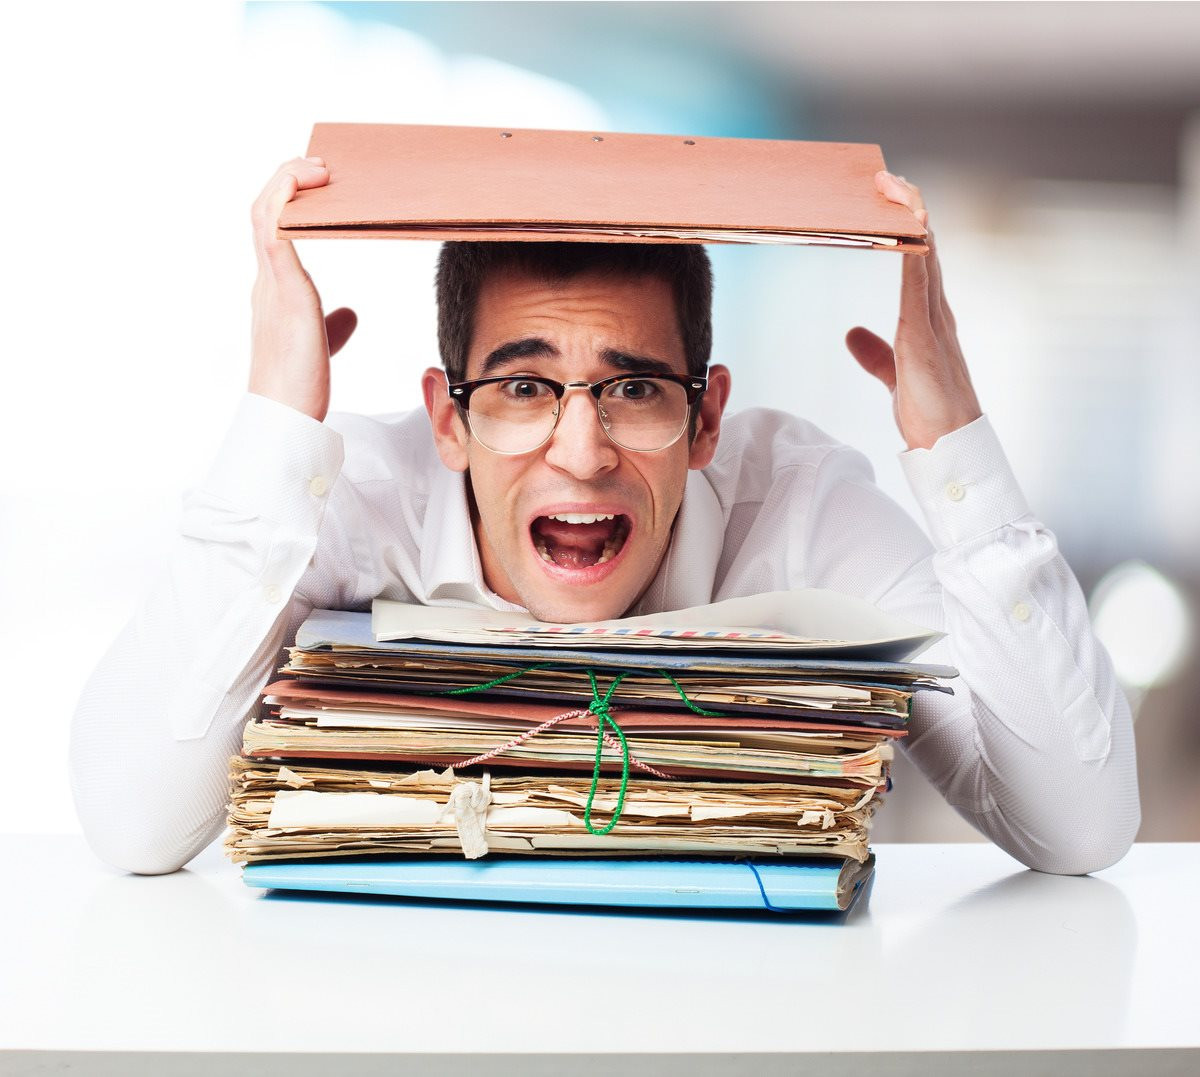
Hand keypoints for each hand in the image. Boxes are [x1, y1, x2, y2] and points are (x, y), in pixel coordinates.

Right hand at [248, 157, 357, 420]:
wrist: (286, 416)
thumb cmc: (300, 387)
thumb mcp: (320, 345)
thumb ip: (331, 326)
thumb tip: (348, 315)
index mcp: (274, 290)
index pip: (271, 229)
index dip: (287, 200)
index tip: (315, 186)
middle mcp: (266, 281)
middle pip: (263, 211)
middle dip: (287, 180)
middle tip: (321, 168)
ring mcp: (272, 284)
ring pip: (264, 213)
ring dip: (288, 181)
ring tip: (319, 169)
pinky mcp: (285, 292)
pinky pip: (275, 232)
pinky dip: (286, 202)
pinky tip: (308, 187)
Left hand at [845, 171, 981, 450]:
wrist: (948, 445)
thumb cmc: (929, 412)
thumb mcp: (893, 374)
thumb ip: (875, 353)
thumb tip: (853, 333)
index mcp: (928, 317)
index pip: (919, 259)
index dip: (906, 226)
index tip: (887, 199)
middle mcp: (936, 311)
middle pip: (925, 245)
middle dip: (908, 208)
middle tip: (886, 178)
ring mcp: (934, 320)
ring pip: (927, 255)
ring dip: (911, 219)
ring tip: (894, 185)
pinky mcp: (923, 336)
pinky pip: (920, 285)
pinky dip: (915, 255)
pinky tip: (907, 230)